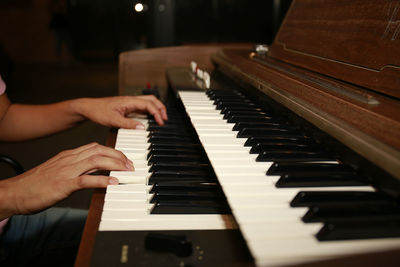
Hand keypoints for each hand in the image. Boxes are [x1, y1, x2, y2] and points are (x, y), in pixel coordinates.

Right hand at [0, 143, 131, 216]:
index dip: (113, 151)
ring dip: (115, 164)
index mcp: (68, 156)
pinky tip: (113, 182)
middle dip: (118, 156)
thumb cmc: (36, 184)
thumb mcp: (59, 171)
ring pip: (95, 161)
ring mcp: (66, 171)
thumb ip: (76, 170)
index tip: (124, 158)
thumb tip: (95, 174)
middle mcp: (69, 160)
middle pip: (99, 151)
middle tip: (131, 165)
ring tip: (127, 170)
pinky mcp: (63, 185)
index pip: (95, 147)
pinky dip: (102, 180)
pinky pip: (86, 180)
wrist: (15, 192)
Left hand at [76, 95, 167, 128]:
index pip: (148, 104)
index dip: (157, 113)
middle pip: (151, 100)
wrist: (89, 108)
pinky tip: (150, 118)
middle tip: (165, 118)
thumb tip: (142, 127)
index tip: (160, 122)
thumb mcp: (113, 120)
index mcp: (129, 101)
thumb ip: (128, 124)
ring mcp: (129, 103)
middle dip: (160, 108)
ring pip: (148, 102)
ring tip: (160, 118)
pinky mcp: (127, 106)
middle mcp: (130, 100)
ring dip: (156, 109)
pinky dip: (149, 111)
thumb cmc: (98, 111)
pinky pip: (142, 107)